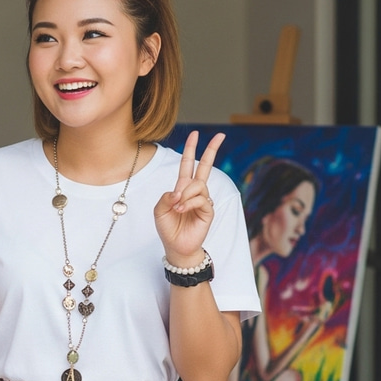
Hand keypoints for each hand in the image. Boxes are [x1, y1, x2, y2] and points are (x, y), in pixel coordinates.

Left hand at [154, 130, 224, 264]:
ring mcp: (203, 200)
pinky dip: (190, 203)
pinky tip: (182, 209)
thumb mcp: (159, 210)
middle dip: (212, 150)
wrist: (176, 247)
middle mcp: (194, 191)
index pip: (188, 164)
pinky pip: (202, 199)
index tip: (195, 134)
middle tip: (220, 135)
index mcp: (182, 188)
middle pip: (205, 166)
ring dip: (186, 193)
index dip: (191, 149)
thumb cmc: (167, 228)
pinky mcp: (208, 211)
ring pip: (198, 185)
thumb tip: (179, 190)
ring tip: (177, 206)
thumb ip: (166, 197)